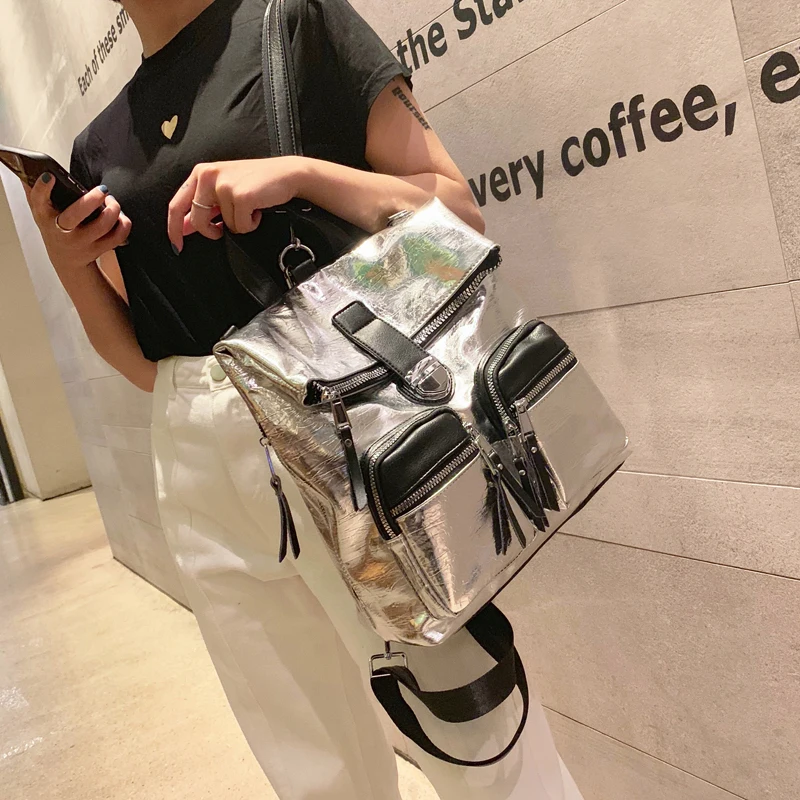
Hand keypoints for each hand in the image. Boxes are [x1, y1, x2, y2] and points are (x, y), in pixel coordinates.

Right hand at [26, 175, 131, 276]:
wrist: (66, 260)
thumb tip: (32, 166)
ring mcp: (81, 242)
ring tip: (112, 200)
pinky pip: (116, 237)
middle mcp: (62, 231)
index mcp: (45, 217)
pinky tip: (121, 217)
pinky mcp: (97, 249)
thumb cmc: (54, 229)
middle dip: (92, 200)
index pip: (39, 201)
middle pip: (76, 214)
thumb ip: (35, 190)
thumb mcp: (40, 211)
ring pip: (102, 226)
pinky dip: (123, 225)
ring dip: (113, 210)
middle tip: (102, 189)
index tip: (49, 176)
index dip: (42, 189)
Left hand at [168, 156, 306, 252]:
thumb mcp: (223, 191)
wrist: (285, 174)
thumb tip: (184, 228)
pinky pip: (240, 226)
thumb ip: (203, 207)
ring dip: (238, 224)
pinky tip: (257, 209)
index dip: (174, 228)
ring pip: (223, 226)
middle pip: (197, 220)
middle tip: (222, 230)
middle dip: (211, 231)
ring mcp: (224, 186)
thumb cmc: (256, 183)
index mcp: (201, 173)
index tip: (177, 245)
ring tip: (249, 208)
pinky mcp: (240, 196)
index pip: (177, 204)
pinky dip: (251, 224)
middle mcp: (208, 176)